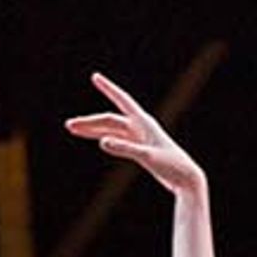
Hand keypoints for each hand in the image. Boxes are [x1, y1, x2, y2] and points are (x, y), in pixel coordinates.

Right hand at [63, 73, 203, 197]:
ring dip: (94, 129)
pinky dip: (106, 137)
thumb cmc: (171, 166)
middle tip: (69, 126)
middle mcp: (141, 126)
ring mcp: (141, 136)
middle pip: (110, 120)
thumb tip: (102, 142)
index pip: (122, 100)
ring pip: (112, 129)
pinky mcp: (141, 147)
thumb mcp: (146, 157)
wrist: (186, 179)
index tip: (96, 77)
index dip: (108, 88)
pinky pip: (118, 138)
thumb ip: (124, 148)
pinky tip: (97, 139)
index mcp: (144, 122)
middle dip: (89, 122)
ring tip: (74, 130)